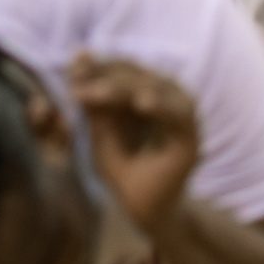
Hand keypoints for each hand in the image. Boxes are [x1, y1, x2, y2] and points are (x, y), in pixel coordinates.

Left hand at [67, 52, 198, 237]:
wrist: (143, 208)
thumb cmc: (121, 167)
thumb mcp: (99, 129)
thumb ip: (93, 98)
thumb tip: (80, 55)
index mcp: (142, 90)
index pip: (121, 67)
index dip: (98, 66)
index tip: (73, 68)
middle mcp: (164, 96)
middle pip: (136, 74)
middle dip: (105, 77)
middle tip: (78, 85)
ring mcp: (179, 113)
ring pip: (155, 86)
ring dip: (124, 88)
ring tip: (98, 93)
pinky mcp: (189, 135)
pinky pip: (178, 113)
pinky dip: (162, 105)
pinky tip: (142, 103)